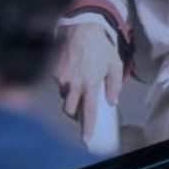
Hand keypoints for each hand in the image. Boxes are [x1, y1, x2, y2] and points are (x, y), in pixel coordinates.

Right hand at [51, 21, 123, 137]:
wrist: (80, 28)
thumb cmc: (100, 47)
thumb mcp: (115, 64)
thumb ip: (114, 85)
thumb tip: (112, 102)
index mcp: (89, 84)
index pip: (87, 112)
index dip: (87, 127)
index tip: (86, 139)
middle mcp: (73, 84)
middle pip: (70, 110)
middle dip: (75, 114)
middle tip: (82, 110)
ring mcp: (61, 78)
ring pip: (64, 97)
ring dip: (71, 97)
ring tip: (79, 85)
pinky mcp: (53, 72)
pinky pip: (59, 85)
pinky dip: (66, 84)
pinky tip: (73, 73)